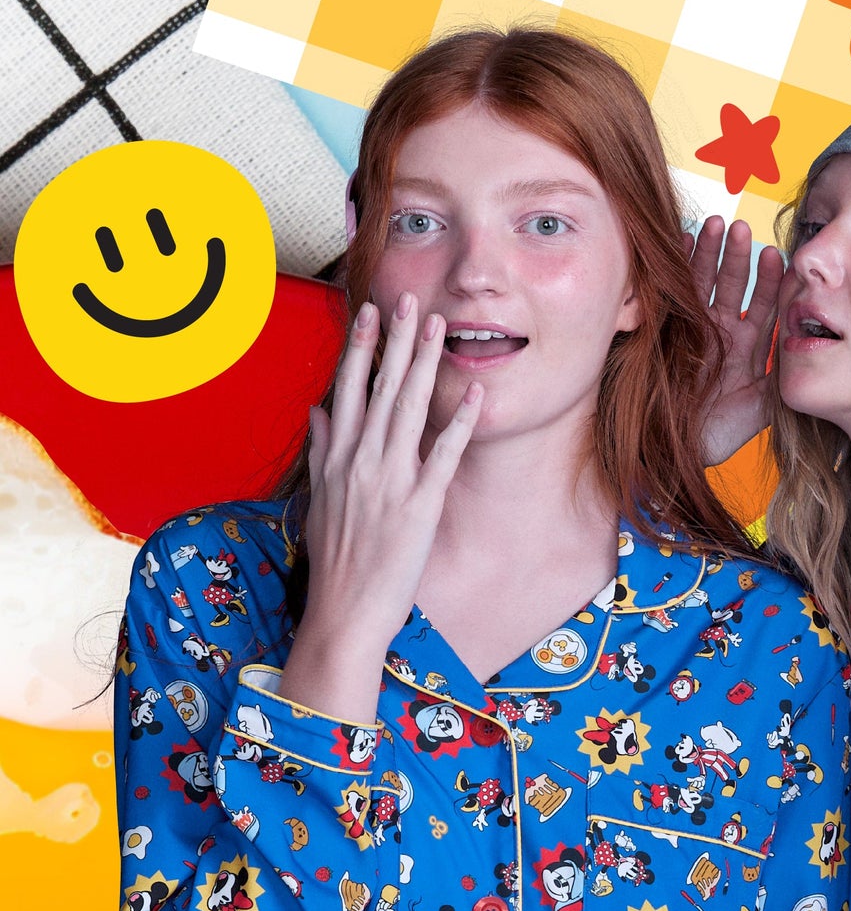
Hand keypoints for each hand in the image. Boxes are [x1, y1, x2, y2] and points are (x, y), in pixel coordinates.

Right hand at [279, 293, 483, 722]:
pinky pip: (442, 456)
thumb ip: (320, 451)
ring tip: (440, 327)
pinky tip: (472, 394)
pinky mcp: (420, 506)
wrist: (344, 611)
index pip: (348, 389)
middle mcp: (361, 461)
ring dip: (426, 365)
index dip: (360, 347)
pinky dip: (458, 423)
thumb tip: (318, 411)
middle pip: (381, 389)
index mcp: (337, 458)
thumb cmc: (334, 560)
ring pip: (409, 410)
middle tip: (412, 299)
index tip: (369, 311)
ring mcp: (391, 481)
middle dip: (397, 342)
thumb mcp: (318, 499)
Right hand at [684, 217, 784, 467]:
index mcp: (748, 346)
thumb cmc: (719, 435)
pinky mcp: (669, 332)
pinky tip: (682, 243)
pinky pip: (674, 294)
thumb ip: (782, 382)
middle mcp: (723, 332)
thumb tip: (808, 357)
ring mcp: (695, 329)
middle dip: (738, 257)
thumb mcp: (760, 410)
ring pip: (705, 283)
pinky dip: (678, 269)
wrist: (676, 452)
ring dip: (710, 252)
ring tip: (717, 224)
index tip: (777, 258)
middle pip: (734, 285)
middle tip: (743, 228)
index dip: (771, 282)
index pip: (766, 305)